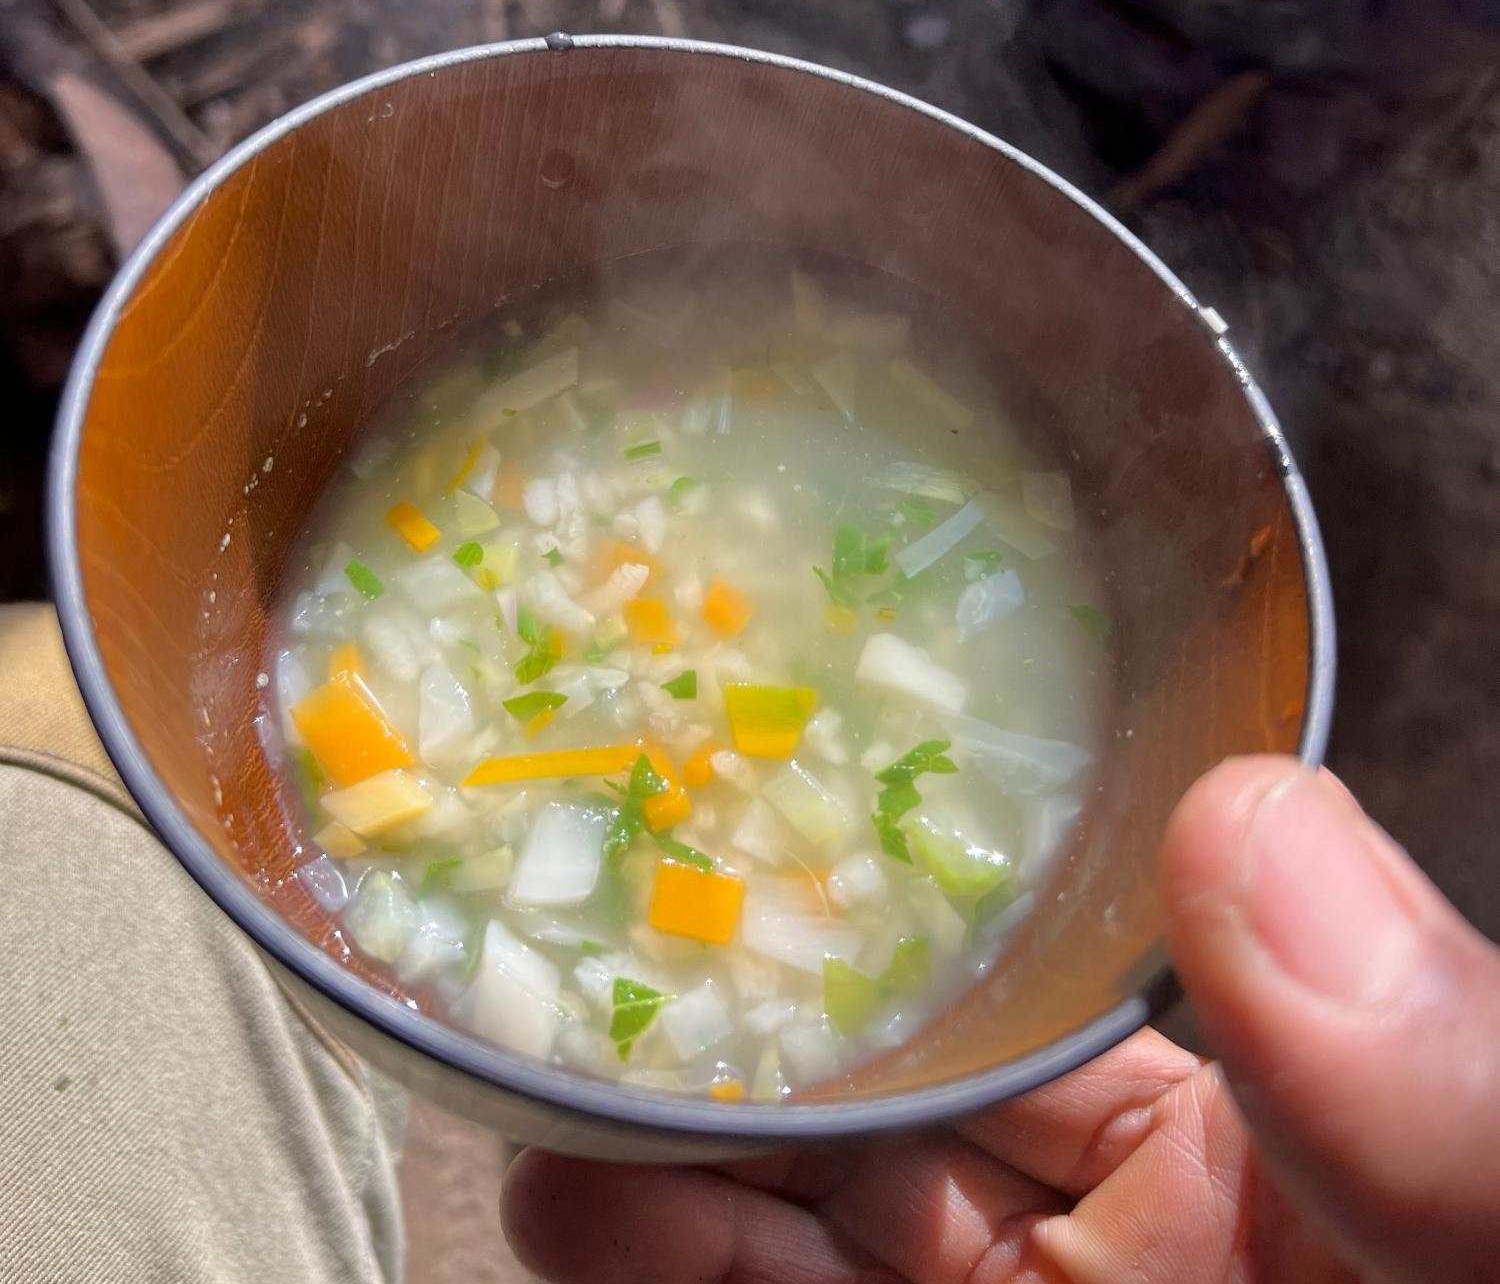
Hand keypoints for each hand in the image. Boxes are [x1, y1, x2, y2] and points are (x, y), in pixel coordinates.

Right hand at [502, 758, 1499, 1283]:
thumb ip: (1432, 1083)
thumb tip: (1260, 822)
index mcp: (1262, 1142)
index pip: (1050, 976)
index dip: (910, 900)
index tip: (776, 823)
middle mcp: (1133, 1247)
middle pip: (894, 1103)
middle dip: (750, 1040)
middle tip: (608, 972)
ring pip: (813, 1241)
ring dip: (678, 1178)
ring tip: (558, 1120)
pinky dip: (684, 1281)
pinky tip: (597, 1229)